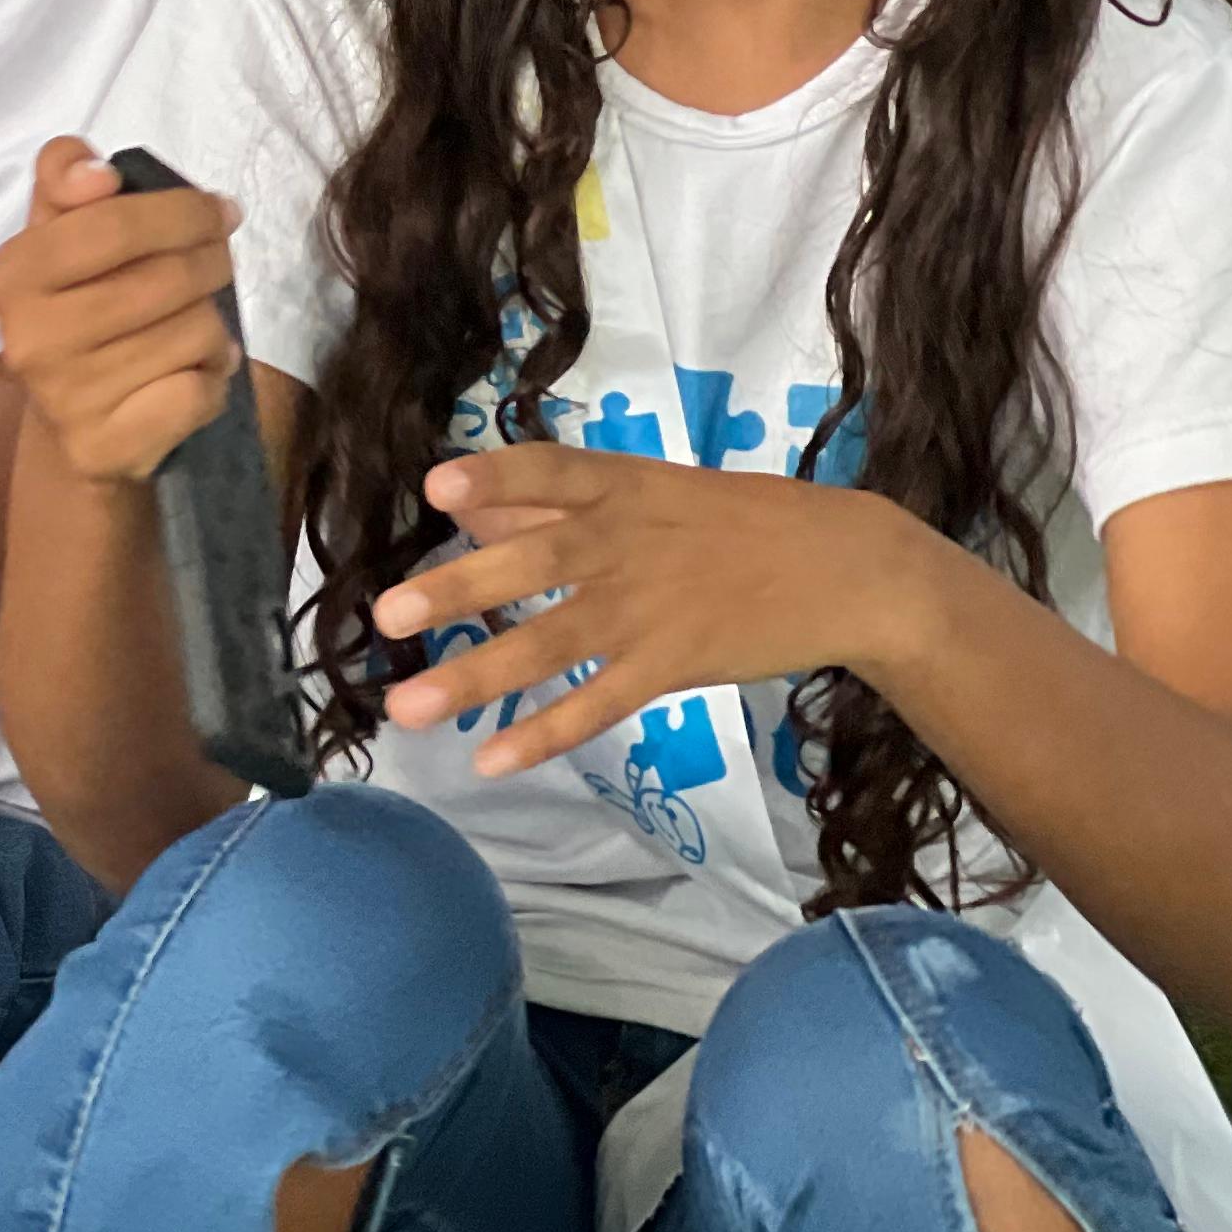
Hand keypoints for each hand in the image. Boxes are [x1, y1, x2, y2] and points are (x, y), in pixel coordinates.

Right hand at [0, 138, 244, 485]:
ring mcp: (64, 398)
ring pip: (195, 333)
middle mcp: (29, 336)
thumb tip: (96, 173)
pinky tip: (195, 375)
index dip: (184, 211)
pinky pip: (196, 394)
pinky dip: (213, 380)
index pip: (116, 223)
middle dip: (212, 263)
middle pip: (170, 278)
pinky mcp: (103, 447)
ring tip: (195, 330)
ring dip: (214, 327)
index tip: (216, 211)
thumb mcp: (60, 234)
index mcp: (14, 272)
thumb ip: (66, 179)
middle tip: (215, 266)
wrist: (69, 429)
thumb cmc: (78, 308)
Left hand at [372, 444, 938, 774]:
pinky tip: (490, 759)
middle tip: (385, 619)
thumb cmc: (736, 521)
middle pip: (534, 565)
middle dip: (458, 592)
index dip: (496, 477)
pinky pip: (599, 704)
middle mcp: (625, 543)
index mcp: (620, 486)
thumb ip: (553, 501)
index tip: (437, 487)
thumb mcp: (647, 490)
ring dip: (476, 678)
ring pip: (551, 645)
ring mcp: (648, 609)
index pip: (549, 472)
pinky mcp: (672, 665)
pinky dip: (545, 733)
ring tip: (406, 708)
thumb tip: (466, 508)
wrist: (846, 568)